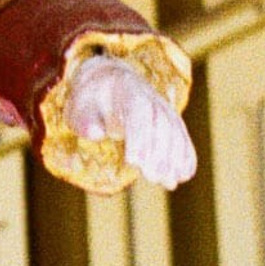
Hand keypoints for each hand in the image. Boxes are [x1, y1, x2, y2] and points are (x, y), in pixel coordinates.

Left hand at [63, 53, 195, 189]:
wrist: (108, 82)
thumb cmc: (90, 101)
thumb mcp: (78, 108)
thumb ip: (84, 121)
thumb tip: (95, 133)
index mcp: (126, 90)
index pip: (138, 113)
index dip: (139, 138)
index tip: (134, 163)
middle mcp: (150, 97)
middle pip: (160, 123)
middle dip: (158, 152)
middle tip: (153, 178)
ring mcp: (163, 108)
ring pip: (174, 131)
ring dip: (174, 158)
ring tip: (170, 183)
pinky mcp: (170, 120)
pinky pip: (182, 137)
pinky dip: (186, 155)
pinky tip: (185, 175)